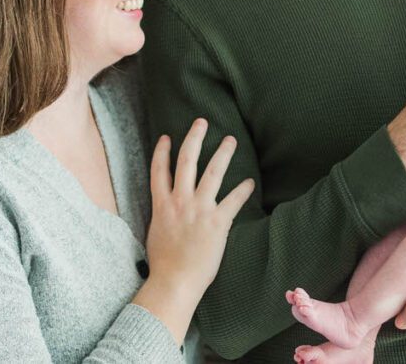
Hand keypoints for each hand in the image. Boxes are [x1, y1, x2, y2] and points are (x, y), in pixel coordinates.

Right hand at [144, 119, 254, 297]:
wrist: (175, 282)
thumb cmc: (164, 263)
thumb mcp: (156, 233)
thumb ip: (163, 216)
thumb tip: (168, 210)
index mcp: (162, 205)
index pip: (159, 171)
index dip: (162, 152)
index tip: (167, 137)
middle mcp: (180, 202)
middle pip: (186, 162)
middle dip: (194, 139)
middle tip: (201, 122)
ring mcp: (199, 210)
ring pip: (212, 173)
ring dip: (222, 154)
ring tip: (230, 140)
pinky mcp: (217, 222)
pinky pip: (233, 201)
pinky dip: (242, 190)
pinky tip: (249, 181)